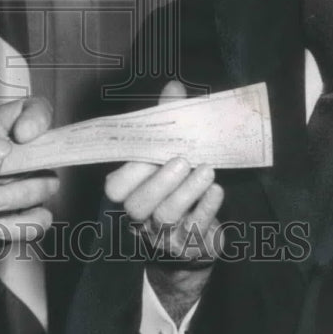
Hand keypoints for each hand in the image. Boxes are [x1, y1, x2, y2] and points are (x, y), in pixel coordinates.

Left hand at [0, 96, 58, 285]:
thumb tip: (5, 146)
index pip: (30, 111)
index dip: (38, 118)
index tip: (24, 135)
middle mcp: (7, 159)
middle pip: (49, 149)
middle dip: (33, 162)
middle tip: (0, 173)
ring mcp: (12, 191)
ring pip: (48, 185)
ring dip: (24, 194)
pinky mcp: (11, 223)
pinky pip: (40, 221)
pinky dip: (24, 225)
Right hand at [104, 81, 223, 320]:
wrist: (196, 237)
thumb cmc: (178, 186)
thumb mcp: (170, 153)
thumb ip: (168, 121)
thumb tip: (174, 87)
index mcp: (131, 194)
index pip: (115, 188)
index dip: (127, 172)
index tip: (147, 151)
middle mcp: (141, 218)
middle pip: (138, 204)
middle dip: (159, 181)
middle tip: (182, 160)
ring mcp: (164, 236)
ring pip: (167, 216)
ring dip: (187, 192)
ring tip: (206, 169)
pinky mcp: (190, 246)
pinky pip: (195, 230)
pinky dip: (206, 209)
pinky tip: (217, 191)